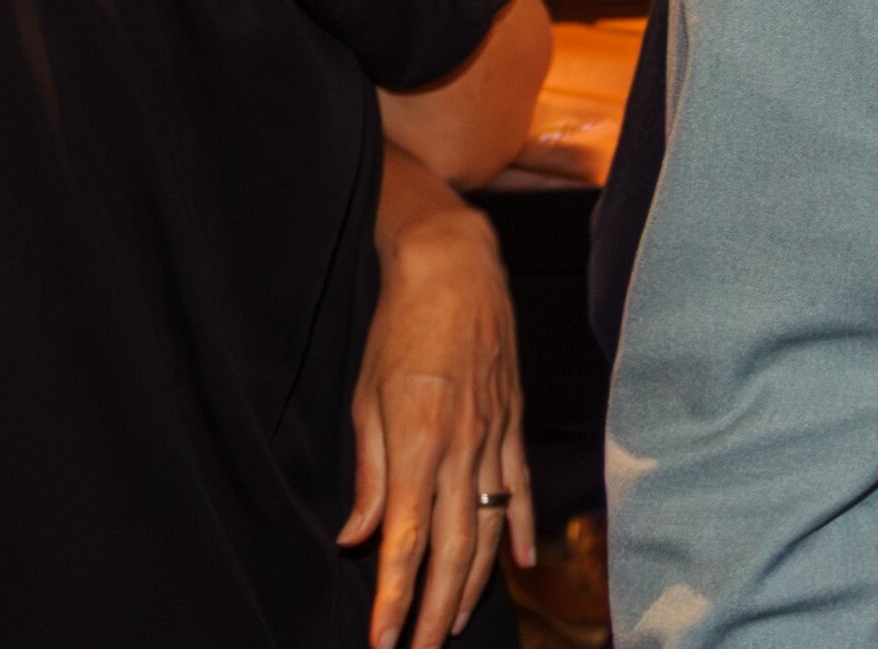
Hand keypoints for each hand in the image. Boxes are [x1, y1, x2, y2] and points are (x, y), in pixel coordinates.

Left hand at [344, 183, 533, 648]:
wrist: (457, 266)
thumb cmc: (401, 326)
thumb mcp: (367, 397)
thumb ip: (368, 473)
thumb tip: (356, 537)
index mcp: (417, 444)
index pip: (406, 540)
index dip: (393, 596)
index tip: (381, 638)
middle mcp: (462, 447)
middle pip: (453, 547)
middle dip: (432, 609)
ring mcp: (495, 436)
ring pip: (489, 527)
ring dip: (473, 583)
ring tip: (451, 625)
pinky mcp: (513, 422)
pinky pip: (519, 487)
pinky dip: (521, 528)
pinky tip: (521, 563)